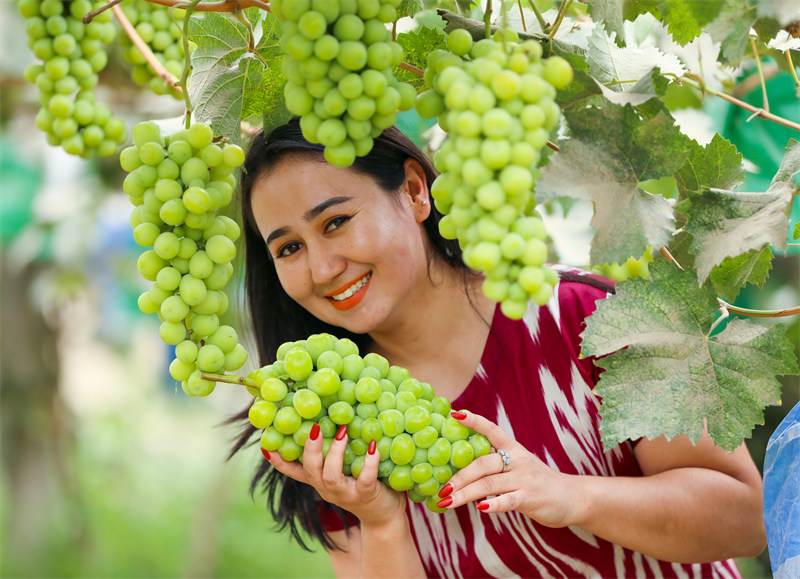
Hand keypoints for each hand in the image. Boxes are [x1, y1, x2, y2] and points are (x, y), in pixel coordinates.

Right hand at [265, 423, 406, 526]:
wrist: (384, 516)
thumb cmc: (362, 485)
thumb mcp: (343, 471)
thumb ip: (333, 454)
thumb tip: (329, 420)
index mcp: (320, 481)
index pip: (294, 471)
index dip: (279, 461)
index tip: (266, 445)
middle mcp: (327, 489)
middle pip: (310, 471)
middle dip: (310, 449)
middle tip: (315, 428)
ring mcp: (345, 494)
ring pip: (331, 476)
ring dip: (335, 453)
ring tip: (343, 431)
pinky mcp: (366, 496)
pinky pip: (365, 479)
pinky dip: (369, 462)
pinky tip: (373, 446)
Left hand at [437, 411, 578, 527]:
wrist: (571, 497)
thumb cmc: (536, 482)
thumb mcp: (518, 465)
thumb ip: (495, 464)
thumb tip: (462, 467)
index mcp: (513, 449)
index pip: (492, 430)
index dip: (474, 421)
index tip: (455, 414)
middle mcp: (518, 460)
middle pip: (482, 464)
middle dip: (459, 477)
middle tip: (442, 489)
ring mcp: (524, 479)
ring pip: (489, 484)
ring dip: (465, 494)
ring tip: (447, 502)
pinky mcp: (530, 498)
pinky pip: (507, 500)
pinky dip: (492, 504)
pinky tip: (479, 509)